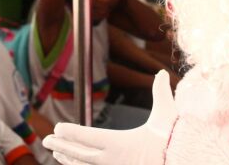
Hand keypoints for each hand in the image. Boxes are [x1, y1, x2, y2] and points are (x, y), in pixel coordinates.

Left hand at [43, 71, 175, 164]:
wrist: (182, 163)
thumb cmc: (172, 142)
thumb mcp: (166, 116)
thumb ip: (161, 93)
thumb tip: (162, 72)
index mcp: (119, 144)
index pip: (87, 137)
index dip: (70, 133)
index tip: (56, 129)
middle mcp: (111, 161)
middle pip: (78, 154)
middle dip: (61, 146)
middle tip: (46, 140)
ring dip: (69, 159)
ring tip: (57, 153)